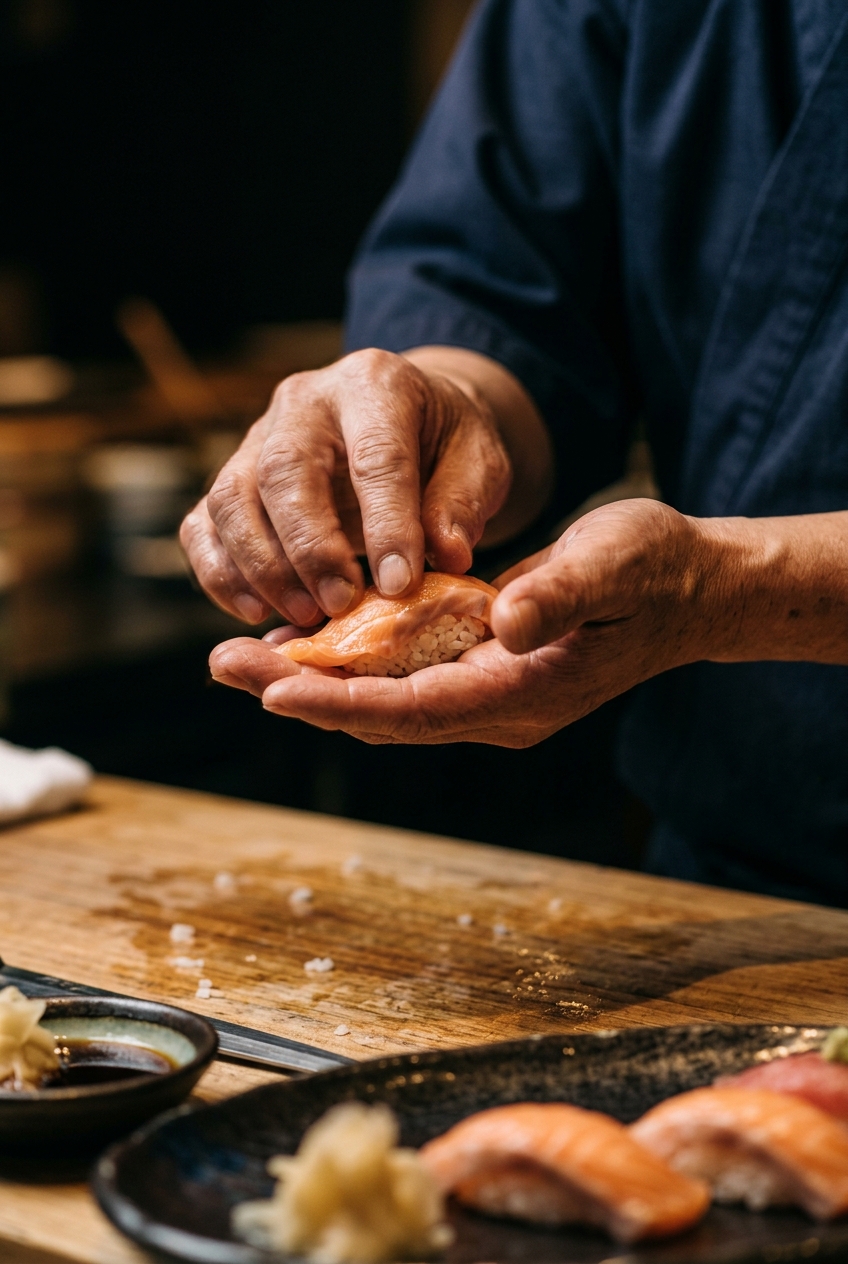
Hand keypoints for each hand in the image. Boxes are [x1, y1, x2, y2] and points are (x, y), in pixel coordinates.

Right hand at [181, 347, 550, 627]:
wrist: (408, 424)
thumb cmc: (445, 446)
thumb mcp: (479, 461)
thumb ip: (462, 503)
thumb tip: (447, 555)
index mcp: (375, 384)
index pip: (376, 455)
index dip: (386, 525)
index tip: (401, 587)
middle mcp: (304, 401)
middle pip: (284, 470)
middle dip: (310, 548)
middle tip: (340, 605)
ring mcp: (257, 437)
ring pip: (232, 497)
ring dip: (262, 567)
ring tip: (304, 617)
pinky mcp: (232, 477)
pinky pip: (204, 523)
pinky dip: (219, 573)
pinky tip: (256, 612)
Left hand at [207, 500, 716, 745]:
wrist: (686, 590)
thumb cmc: (652, 571)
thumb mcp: (615, 566)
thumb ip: (561, 594)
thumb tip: (504, 620)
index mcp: (524, 692)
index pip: (416, 709)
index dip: (342, 702)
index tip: (272, 689)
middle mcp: (496, 707)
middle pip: (382, 713)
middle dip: (302, 692)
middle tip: (222, 663)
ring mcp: (487, 693)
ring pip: (382, 700)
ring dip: (312, 680)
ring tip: (240, 654)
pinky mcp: (480, 670)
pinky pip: (400, 677)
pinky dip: (348, 663)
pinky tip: (304, 640)